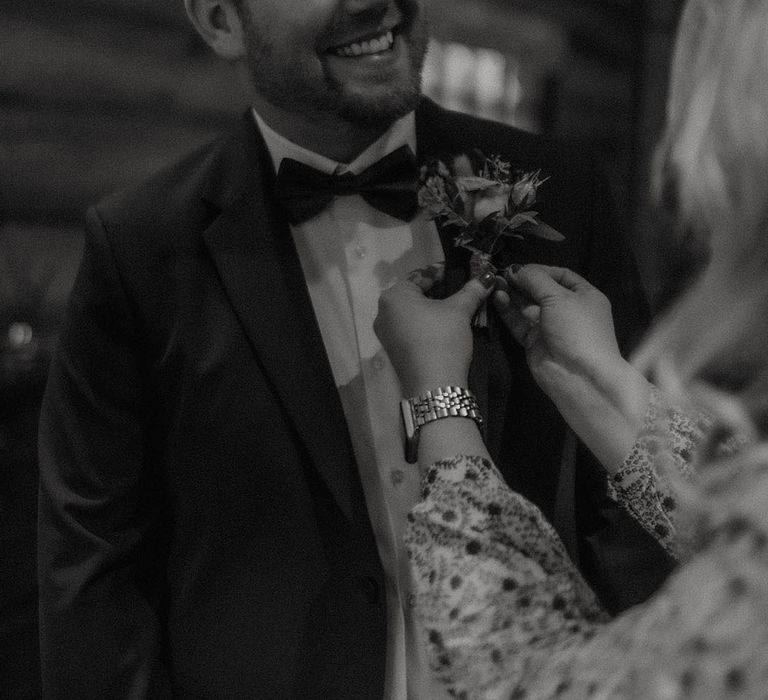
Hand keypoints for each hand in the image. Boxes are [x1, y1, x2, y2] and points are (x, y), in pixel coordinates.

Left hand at [374, 264, 494, 395]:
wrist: (434, 386)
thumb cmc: (442, 339)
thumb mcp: (459, 311)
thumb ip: (471, 291)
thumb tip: (485, 277)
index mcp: (393, 296)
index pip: (420, 275)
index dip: (443, 272)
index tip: (463, 273)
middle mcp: (383, 312)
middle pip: (416, 294)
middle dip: (440, 291)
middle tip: (463, 290)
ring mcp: (386, 334)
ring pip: (414, 312)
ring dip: (435, 308)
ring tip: (459, 307)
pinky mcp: (394, 351)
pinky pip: (411, 328)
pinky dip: (428, 324)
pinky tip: (446, 326)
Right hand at [493, 264, 650, 471]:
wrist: (578, 376)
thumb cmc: (576, 329)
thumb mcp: (559, 298)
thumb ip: (536, 280)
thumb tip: (516, 269)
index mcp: (584, 296)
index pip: (561, 275)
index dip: (541, 270)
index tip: (520, 267)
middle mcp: (567, 310)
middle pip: (541, 290)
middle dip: (523, 282)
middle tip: (502, 274)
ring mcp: (550, 327)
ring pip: (527, 306)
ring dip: (512, 295)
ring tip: (495, 284)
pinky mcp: (534, 342)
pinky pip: (519, 322)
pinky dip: (508, 311)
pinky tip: (497, 298)